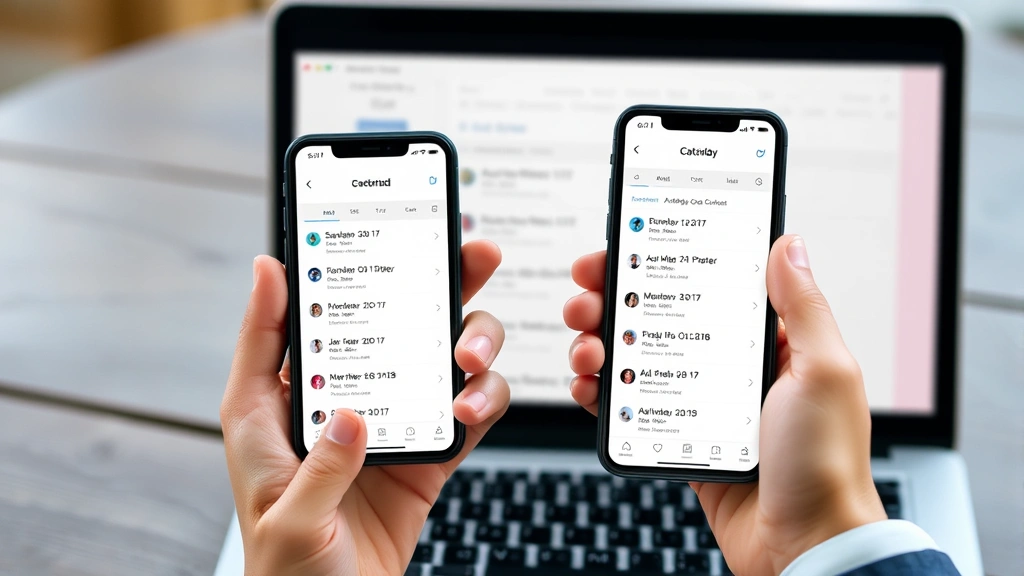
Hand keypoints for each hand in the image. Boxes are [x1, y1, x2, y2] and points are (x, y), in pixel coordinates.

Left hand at [221, 240, 507, 575]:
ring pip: (436, 357)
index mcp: (277, 408)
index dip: (301, 269)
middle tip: (469, 255)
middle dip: (430, 283)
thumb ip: (316, 465)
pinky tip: (475, 403)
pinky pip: (464, 412)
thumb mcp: (285, 518)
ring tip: (471, 357)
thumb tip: (345, 409)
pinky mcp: (429, 454)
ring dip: (466, 342)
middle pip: (383, 323)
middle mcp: (337, 403)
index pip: (282, 324)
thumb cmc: (286, 571)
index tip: (328, 221)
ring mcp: (390, 423)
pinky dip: (480, 400)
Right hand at [563, 235, 886, 575]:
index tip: (621, 247)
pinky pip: (632, 407)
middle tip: (587, 300)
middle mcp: (730, 367)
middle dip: (613, 301)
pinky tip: (590, 387)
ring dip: (600, 344)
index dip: (661, 260)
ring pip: (637, 358)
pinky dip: (603, 394)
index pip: (705, 284)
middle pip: (659, 316)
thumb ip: (802, 306)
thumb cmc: (826, 462)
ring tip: (587, 349)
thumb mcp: (824, 370)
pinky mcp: (678, 437)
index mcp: (769, 343)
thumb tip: (789, 243)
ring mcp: (700, 402)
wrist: (805, 545)